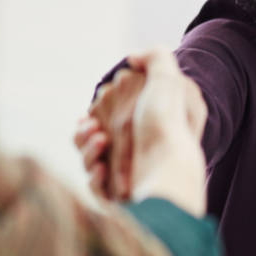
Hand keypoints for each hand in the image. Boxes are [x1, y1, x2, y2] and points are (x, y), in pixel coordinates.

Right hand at [77, 49, 207, 215]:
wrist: (168, 172)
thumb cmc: (167, 125)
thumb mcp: (168, 80)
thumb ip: (155, 58)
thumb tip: (133, 58)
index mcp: (149, 126)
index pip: (113, 116)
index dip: (100, 109)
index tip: (96, 106)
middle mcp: (139, 151)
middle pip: (95, 137)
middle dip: (86, 130)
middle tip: (93, 128)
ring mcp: (128, 176)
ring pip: (90, 160)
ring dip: (87, 149)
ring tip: (100, 141)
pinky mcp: (119, 197)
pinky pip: (95, 186)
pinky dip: (94, 175)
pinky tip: (102, 168)